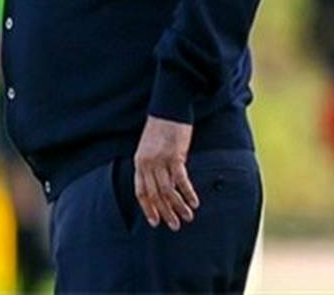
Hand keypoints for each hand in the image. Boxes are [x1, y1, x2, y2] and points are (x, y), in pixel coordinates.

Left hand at [134, 115, 198, 230]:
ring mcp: (160, 160)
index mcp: (139, 162)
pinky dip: (188, 193)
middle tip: (174, 225)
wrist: (168, 109)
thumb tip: (161, 186)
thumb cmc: (160, 129)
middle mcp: (147, 163)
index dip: (148, 208)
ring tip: (187, 217)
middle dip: (165, 212)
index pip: (141, 191)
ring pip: (168, 190)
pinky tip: (194, 202)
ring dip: (178, 206)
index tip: (155, 222)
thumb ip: (151, 166)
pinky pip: (181, 180)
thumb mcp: (149, 148)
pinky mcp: (174, 155)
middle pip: (154, 194)